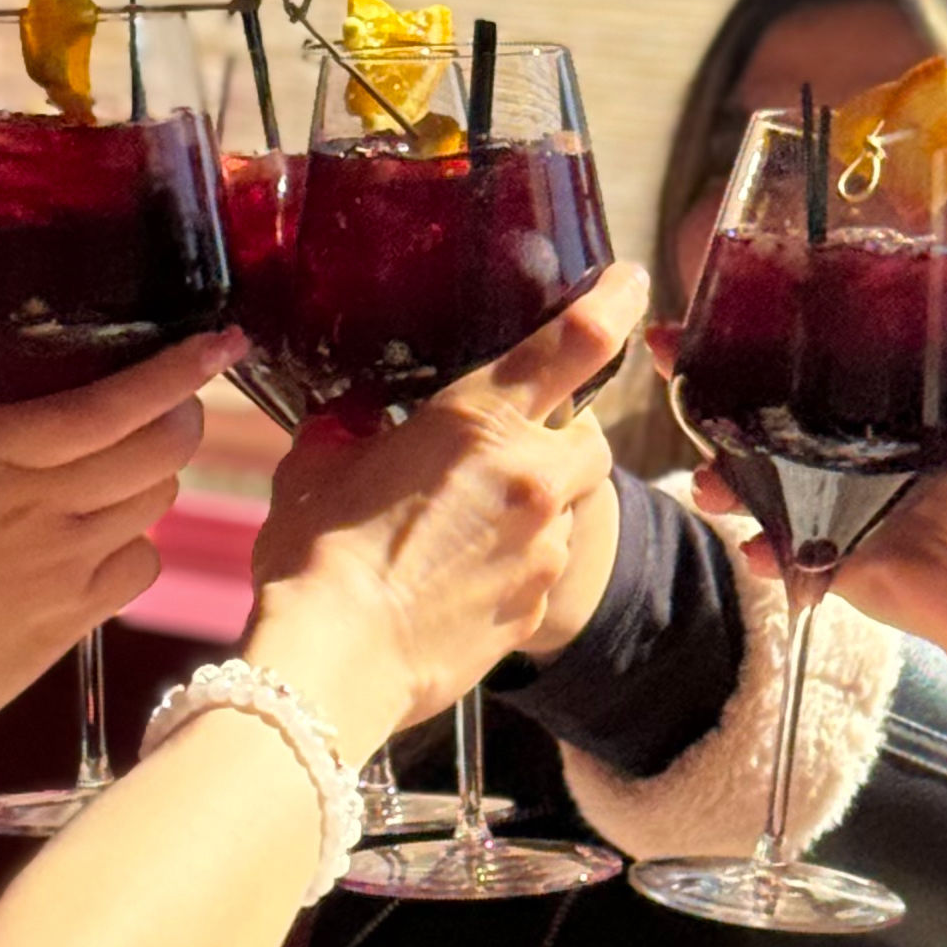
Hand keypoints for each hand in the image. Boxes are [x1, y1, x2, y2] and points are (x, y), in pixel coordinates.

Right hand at [0, 333, 230, 774]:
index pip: (117, 402)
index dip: (181, 371)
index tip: (222, 342)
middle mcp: (40, 505)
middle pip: (164, 450)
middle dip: (180, 422)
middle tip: (168, 415)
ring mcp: (63, 567)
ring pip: (158, 503)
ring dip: (150, 482)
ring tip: (111, 483)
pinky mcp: (73, 621)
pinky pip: (139, 566)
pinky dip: (133, 548)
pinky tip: (95, 549)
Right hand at [245, 267, 645, 744]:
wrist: (337, 663)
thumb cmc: (319, 557)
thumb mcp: (316, 467)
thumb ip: (346, 431)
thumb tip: (351, 422)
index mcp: (479, 419)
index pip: (579, 340)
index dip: (616, 302)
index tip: (630, 282)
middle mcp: (531, 476)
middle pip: (592, 434)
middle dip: (564, 432)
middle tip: (512, 439)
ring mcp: (542, 545)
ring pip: (570, 503)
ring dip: (538, 500)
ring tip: (471, 518)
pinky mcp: (538, 602)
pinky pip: (544, 563)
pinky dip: (518, 557)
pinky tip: (462, 572)